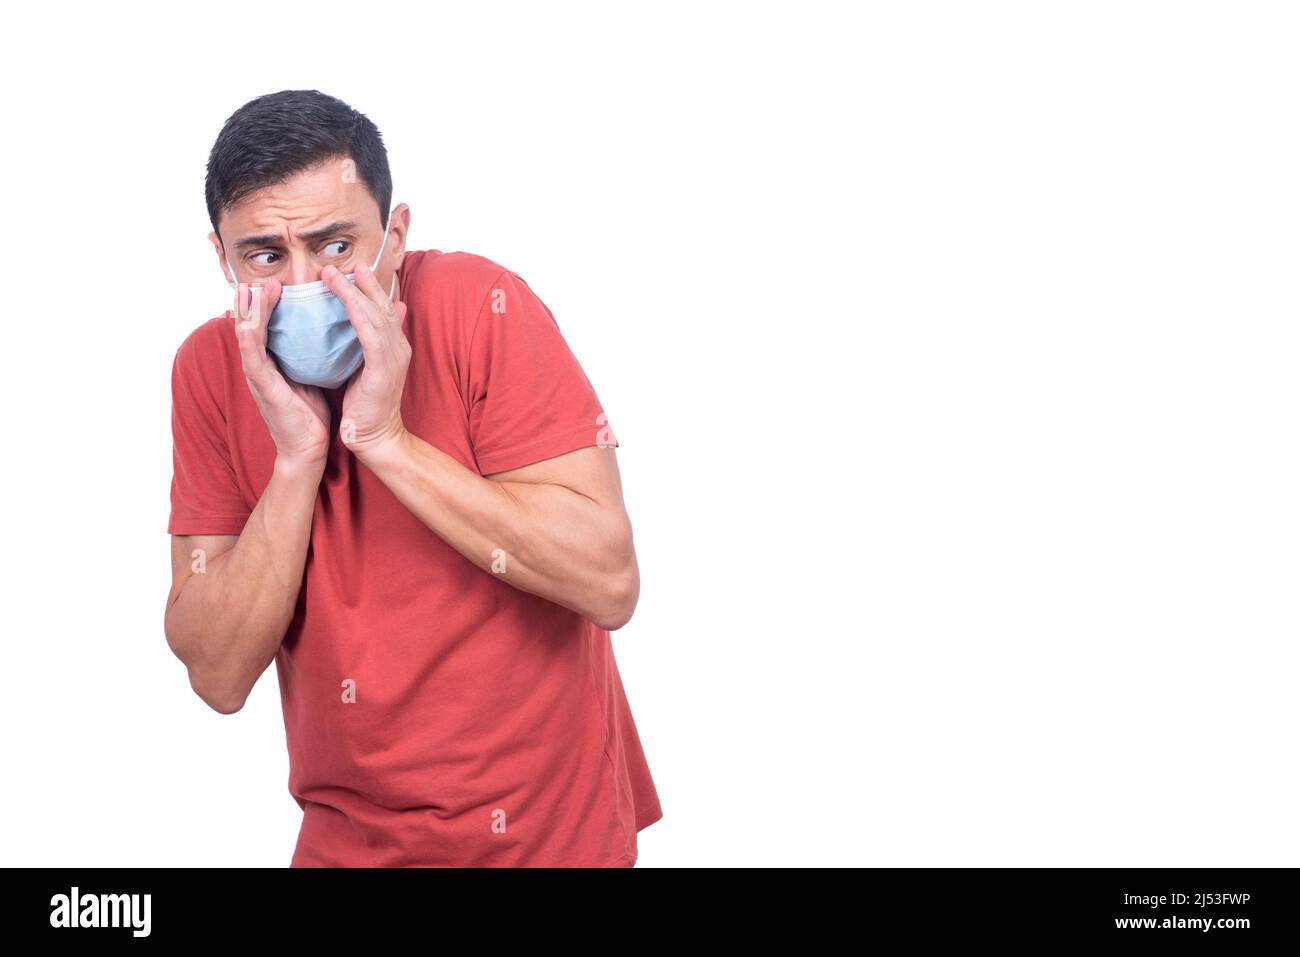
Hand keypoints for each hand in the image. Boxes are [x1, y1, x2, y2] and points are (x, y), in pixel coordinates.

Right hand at [231, 279, 330, 469]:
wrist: (309, 448)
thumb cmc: (311, 414)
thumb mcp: (311, 374)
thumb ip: (309, 353)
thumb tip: (323, 331)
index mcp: (271, 360)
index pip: (265, 324)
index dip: (266, 303)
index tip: (276, 281)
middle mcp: (259, 364)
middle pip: (250, 323)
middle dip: (252, 299)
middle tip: (258, 276)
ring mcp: (257, 375)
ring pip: (246, 333)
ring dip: (249, 309)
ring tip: (254, 287)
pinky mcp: (262, 386)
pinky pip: (252, 355)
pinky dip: (250, 335)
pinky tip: (249, 320)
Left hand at [322, 261, 411, 458]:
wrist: (376, 437)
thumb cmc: (366, 406)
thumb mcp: (367, 369)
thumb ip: (366, 345)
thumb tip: (361, 326)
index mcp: (395, 346)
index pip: (384, 309)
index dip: (369, 288)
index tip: (353, 269)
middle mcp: (399, 347)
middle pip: (383, 305)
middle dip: (364, 282)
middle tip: (346, 262)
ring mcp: (394, 357)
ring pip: (375, 314)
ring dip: (354, 291)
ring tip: (334, 274)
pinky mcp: (384, 368)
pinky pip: (370, 333)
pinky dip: (357, 312)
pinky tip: (344, 299)